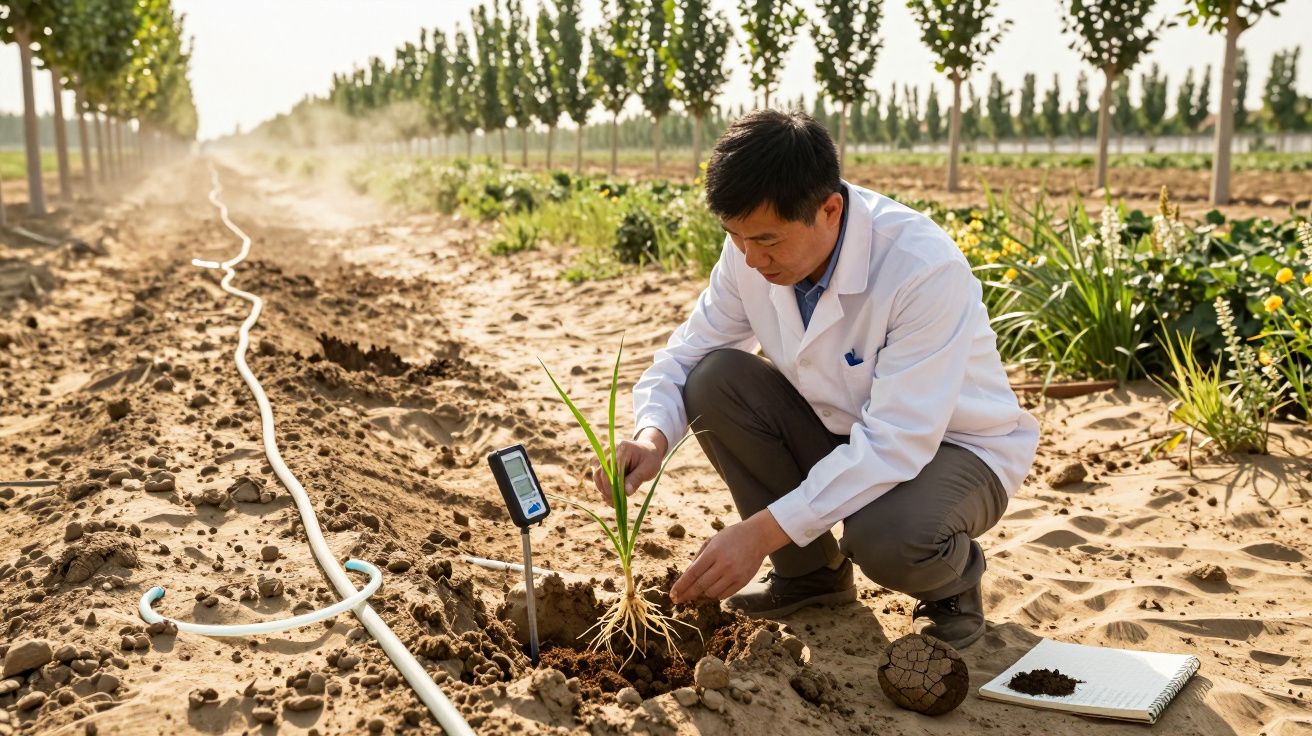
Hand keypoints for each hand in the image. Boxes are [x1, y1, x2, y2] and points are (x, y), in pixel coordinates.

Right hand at [592, 427, 667, 503]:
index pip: (612, 468)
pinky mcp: (603, 463)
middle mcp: (610, 451)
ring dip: (603, 489)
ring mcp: (605, 456)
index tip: (617, 498)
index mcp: (623, 449)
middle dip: (606, 489)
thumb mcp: (648, 469)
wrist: (649, 451)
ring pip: (596, 475)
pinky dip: (602, 487)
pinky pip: (598, 476)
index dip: (612, 484)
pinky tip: (611, 496)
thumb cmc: (650, 459)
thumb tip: (626, 492)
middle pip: (600, 472)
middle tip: (615, 502)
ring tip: (613, 500)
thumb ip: (636, 479)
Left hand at [669, 510, 790, 603]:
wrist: (758, 536)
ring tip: (697, 592)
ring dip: (702, 594)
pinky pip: (724, 595)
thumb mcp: (712, 540)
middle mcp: (724, 565)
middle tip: (678, 600)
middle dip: (687, 594)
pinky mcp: (743, 581)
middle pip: (700, 586)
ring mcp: (734, 574)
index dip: (681, 586)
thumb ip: (699, 557)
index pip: (692, 573)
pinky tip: (711, 591)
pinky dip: (715, 595)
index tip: (673, 594)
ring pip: (712, 593)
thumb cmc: (732, 537)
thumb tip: (688, 576)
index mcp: (713, 552)